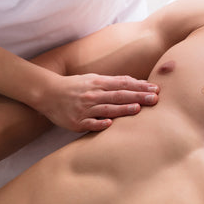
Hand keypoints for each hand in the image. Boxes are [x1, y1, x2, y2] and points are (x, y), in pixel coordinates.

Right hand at [33, 74, 159, 131]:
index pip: (124, 84)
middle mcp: (93, 95)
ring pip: (107, 108)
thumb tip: (138, 82)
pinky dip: (99, 123)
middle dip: (138, 97)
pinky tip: (110, 124)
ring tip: (138, 109)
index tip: (155, 89)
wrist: (48, 93)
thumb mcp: (95, 79)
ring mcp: (85, 109)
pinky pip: (90, 123)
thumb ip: (115, 81)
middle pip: (119, 95)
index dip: (140, 86)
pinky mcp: (76, 122)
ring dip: (123, 109)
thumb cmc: (77, 86)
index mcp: (99, 83)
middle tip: (155, 99)